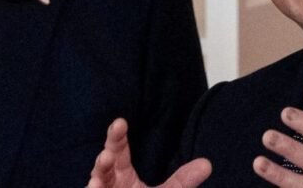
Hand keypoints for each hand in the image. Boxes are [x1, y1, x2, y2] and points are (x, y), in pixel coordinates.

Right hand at [87, 118, 211, 187]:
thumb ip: (183, 181)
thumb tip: (207, 164)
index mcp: (121, 172)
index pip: (117, 148)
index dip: (117, 135)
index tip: (120, 122)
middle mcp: (108, 182)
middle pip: (103, 165)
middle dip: (104, 158)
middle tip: (107, 153)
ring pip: (95, 184)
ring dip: (97, 180)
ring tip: (98, 178)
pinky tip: (95, 187)